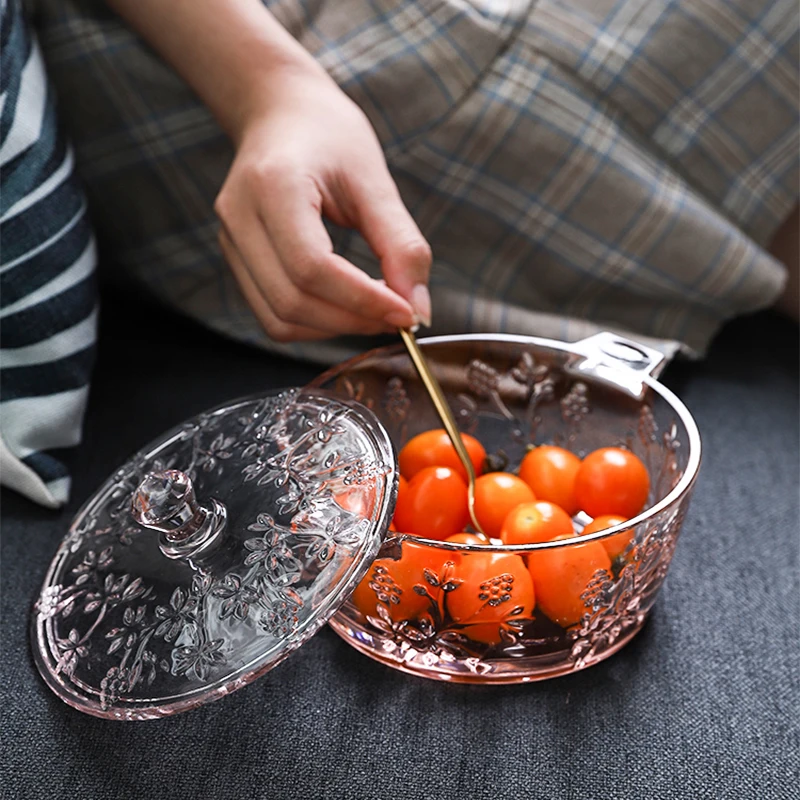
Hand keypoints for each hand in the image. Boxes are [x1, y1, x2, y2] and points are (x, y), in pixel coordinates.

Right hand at [214, 65, 431, 341]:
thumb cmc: (329, 135)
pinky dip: (315, 324)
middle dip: (353, 320)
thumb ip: (401, 245)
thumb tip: (419, 311)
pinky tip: (347, 306)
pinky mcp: (237, 261)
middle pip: (292, 302)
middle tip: (398, 314)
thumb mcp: (374, 179)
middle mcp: (239, 217)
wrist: (279, 112)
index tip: (407, 313)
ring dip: (334, 328)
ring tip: (375, 311)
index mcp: (272, 185)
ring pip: (279, 320)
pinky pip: (273, 316)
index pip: (312, 267)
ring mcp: (231, 242)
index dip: (363, 299)